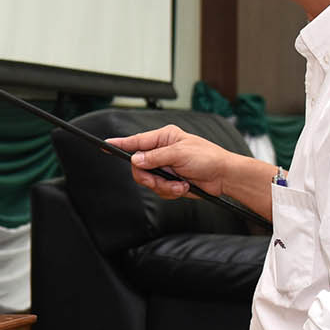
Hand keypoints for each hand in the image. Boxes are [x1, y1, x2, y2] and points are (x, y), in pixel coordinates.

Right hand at [106, 125, 236, 198]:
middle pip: (139, 166)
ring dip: (164, 186)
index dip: (120, 144)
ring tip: (179, 185)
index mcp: (164, 137)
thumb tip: (136, 159)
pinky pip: (159, 189)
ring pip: (148, 180)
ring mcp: (165, 166)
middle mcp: (162, 151)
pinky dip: (170, 191)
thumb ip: (156, 157)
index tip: (105, 144)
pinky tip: (183, 187)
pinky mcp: (170, 180)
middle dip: (150, 177)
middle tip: (159, 180)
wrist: (223, 176)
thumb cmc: (208, 158)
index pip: (137, 141)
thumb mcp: (180, 154)